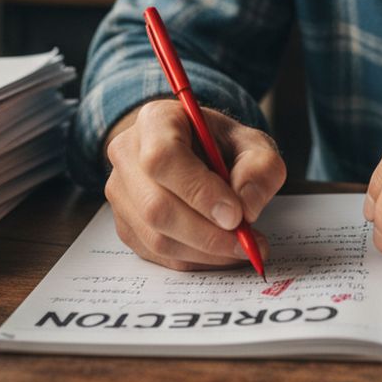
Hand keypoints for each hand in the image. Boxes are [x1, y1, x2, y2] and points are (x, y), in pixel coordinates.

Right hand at [104, 100, 286, 270]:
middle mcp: (127, 154)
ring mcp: (120, 193)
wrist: (196, 152)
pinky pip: (156, 254)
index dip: (199, 191)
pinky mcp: (125, 224)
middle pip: (156, 206)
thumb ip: (260, 168)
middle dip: (207, 233)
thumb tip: (247, 207)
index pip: (163, 158)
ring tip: (241, 248)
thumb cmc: (221, 146)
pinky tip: (221, 253)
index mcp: (155, 121)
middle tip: (246, 242)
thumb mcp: (253, 144)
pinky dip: (194, 260)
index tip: (236, 215)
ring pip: (155, 237)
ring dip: (204, 252)